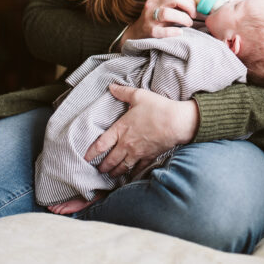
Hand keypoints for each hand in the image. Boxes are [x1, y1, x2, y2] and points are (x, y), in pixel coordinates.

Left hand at [84, 83, 198, 176]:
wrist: (177, 122)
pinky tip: (130, 176)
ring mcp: (138, 153)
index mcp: (121, 129)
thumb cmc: (158, 108)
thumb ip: (123, 92)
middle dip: (102, 167)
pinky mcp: (149, 157)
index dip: (91, 153)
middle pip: (110, 160)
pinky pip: (138, 169)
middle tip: (98, 170)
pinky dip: (132, 174)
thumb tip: (111, 86)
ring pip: (122, 167)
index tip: (85, 158)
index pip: (101, 144)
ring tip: (110, 175)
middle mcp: (126, 144)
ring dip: (114, 172)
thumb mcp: (139, 96)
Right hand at [129, 0, 199, 42]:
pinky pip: (164, 31)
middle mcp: (152, 3)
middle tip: (194, 13)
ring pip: (168, 13)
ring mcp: (150, 17)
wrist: (138, 32)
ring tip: (188, 22)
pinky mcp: (150, 31)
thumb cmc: (157, 16)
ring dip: (184, 18)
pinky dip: (174, 31)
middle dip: (189, 5)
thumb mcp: (164, 3)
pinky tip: (180, 32)